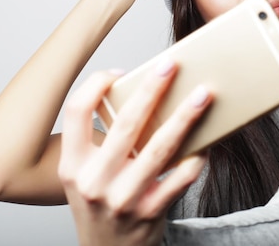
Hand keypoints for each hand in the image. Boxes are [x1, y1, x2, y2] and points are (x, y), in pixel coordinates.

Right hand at [58, 59, 211, 245]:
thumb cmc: (101, 204)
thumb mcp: (86, 175)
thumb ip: (103, 143)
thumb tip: (145, 95)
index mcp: (72, 164)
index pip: (75, 112)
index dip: (96, 85)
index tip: (121, 72)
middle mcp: (93, 181)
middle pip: (125, 124)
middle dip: (152, 89)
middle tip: (171, 66)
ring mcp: (122, 199)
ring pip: (158, 148)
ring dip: (184, 118)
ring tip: (202, 96)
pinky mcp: (150, 212)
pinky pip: (180, 178)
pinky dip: (196, 157)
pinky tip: (207, 142)